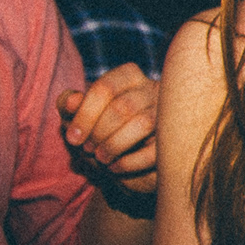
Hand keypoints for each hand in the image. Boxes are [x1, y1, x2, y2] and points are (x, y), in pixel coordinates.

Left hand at [58, 62, 159, 194]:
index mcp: (129, 78)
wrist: (123, 157)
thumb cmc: (99, 129)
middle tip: (87, 149)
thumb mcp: (79, 115)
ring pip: (143, 124)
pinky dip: (129, 162)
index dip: (84, 114)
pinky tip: (115, 167)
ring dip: (114, 145)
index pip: (106, 87)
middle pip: (123, 106)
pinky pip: (155, 150)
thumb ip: (70, 104)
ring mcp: (168, 114)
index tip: (72, 138)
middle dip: (99, 132)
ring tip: (100, 158)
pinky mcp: (175, 140)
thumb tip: (72, 101)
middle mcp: (153, 90)